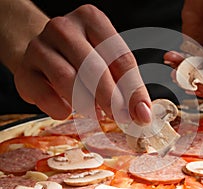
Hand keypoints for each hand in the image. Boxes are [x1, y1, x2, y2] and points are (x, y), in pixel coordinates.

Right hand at [14, 5, 151, 123]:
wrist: (43, 53)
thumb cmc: (83, 57)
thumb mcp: (107, 61)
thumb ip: (126, 84)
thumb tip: (142, 113)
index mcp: (91, 19)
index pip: (119, 56)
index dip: (133, 89)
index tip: (141, 114)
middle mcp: (63, 28)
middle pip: (93, 67)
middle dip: (111, 99)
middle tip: (121, 118)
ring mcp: (39, 47)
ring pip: (68, 80)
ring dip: (87, 105)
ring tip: (96, 114)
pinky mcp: (24, 70)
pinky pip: (45, 96)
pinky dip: (61, 109)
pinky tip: (68, 111)